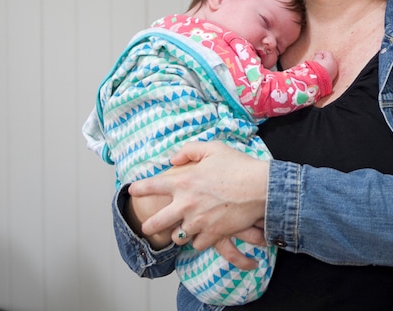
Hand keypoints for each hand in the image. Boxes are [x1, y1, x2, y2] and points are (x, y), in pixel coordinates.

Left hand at [129, 141, 268, 256]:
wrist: (260, 188)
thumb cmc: (238, 165)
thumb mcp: (214, 148)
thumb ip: (190, 150)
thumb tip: (174, 159)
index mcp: (183, 182)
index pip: (152, 186)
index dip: (139, 188)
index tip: (132, 190)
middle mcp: (186, 204)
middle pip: (157, 222)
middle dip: (150, 226)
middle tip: (148, 227)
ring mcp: (198, 222)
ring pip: (178, 237)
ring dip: (178, 234)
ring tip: (182, 231)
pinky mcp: (212, 234)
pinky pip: (198, 244)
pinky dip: (199, 241)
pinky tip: (203, 236)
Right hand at [312, 50, 338, 80]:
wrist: (318, 82)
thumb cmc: (316, 70)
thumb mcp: (316, 60)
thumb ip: (318, 56)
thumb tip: (319, 55)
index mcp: (331, 60)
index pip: (327, 53)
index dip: (320, 52)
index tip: (315, 54)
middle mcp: (335, 66)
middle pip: (329, 59)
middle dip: (323, 58)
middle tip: (317, 59)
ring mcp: (334, 72)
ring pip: (330, 66)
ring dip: (325, 64)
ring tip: (317, 66)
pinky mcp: (332, 77)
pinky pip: (329, 71)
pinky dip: (326, 70)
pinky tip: (320, 71)